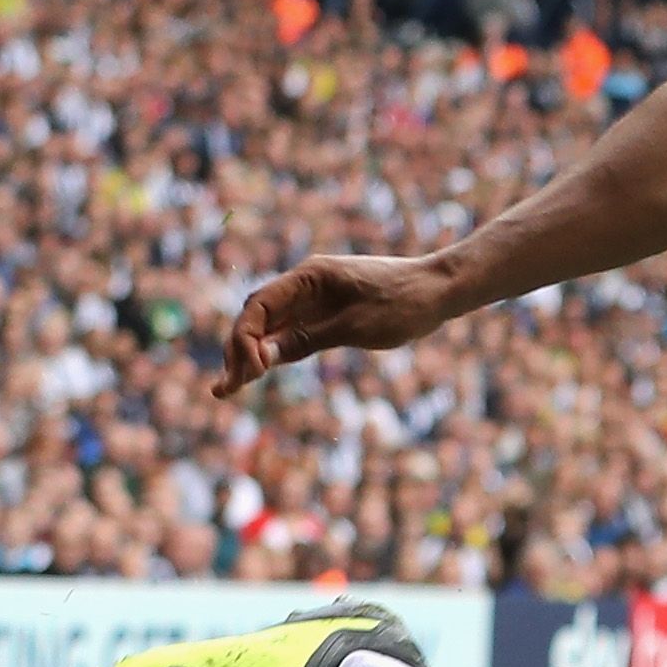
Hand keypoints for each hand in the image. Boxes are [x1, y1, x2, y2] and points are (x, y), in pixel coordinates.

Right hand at [217, 253, 454, 397]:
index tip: (253, 370)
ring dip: (249, 355)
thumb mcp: (356, 327)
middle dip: (237, 351)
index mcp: (309, 276)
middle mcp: (305, 284)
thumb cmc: (405, 304)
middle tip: (224, 390)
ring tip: (228, 389)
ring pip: (270, 327)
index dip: (245, 338)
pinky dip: (274, 353)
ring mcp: (314, 299)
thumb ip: (309, 340)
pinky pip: (290, 333)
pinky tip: (257, 373)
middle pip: (257, 317)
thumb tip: (263, 355)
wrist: (442, 290)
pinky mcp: (326, 313)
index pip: (259, 305)